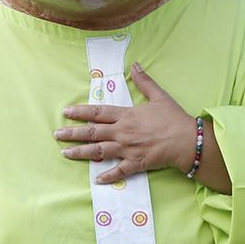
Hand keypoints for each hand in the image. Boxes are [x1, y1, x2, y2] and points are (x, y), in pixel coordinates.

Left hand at [55, 63, 193, 182]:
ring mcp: (128, 149)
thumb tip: (135, 65)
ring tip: (65, 153)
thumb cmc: (173, 118)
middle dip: (73, 133)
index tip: (66, 112)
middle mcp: (123, 132)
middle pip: (93, 132)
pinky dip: (107, 175)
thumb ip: (144, 81)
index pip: (98, 112)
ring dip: (80, 152)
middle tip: (57, 134)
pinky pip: (118, 171)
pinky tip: (96, 178)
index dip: (80, 112)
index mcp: (126, 115)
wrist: (187, 140)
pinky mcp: (136, 163)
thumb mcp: (159, 96)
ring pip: (98, 151)